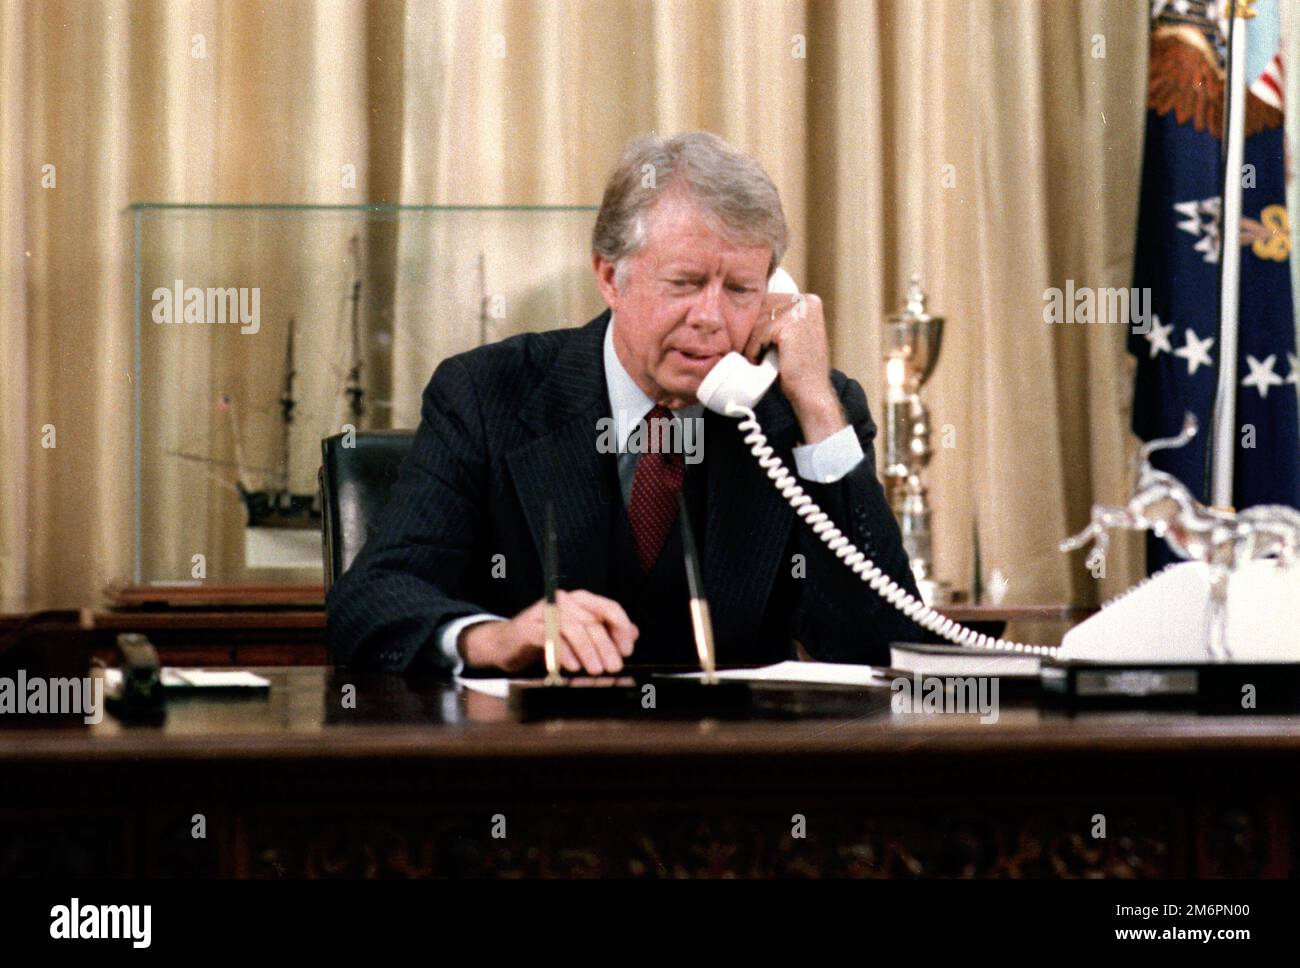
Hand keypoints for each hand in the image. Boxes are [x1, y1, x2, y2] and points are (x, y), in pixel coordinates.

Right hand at [458, 590, 637, 674]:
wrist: (507, 644)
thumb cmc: (547, 640)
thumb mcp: (580, 636)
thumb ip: (606, 632)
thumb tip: (633, 633)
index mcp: (580, 600)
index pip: (608, 608)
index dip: (621, 629)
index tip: (626, 650)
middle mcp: (564, 601)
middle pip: (592, 621)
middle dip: (606, 646)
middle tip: (613, 667)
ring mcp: (545, 612)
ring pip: (574, 628)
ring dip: (588, 650)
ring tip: (595, 670)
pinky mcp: (529, 627)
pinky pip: (550, 637)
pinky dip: (564, 653)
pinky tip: (572, 666)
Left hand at [742, 290, 843, 442]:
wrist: (811, 393)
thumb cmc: (797, 368)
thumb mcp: (788, 336)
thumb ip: (776, 318)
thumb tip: (745, 306)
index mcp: (808, 301)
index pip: (769, 301)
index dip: (757, 323)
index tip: (755, 343)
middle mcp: (806, 301)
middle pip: (762, 308)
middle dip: (753, 332)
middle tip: (754, 353)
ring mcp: (800, 310)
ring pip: (758, 320)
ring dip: (752, 342)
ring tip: (757, 358)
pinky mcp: (790, 324)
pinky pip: (759, 333)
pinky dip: (754, 349)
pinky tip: (759, 361)